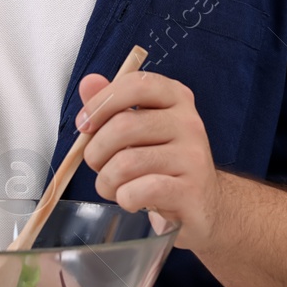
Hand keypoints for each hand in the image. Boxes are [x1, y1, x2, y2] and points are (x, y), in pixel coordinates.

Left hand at [76, 71, 221, 252]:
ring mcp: (192, 157)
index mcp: (176, 98)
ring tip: (115, 186)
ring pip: (125, 163)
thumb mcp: (139, 129)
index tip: (84, 124)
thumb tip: (89, 83)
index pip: (136, 84)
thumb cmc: (162, 164)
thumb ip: (112, 105)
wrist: (202, 204)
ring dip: (107, 181)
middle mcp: (189, 122)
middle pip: (123, 126)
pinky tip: (132, 199)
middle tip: (98, 165)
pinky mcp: (191, 190)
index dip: (101, 102)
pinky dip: (124, 199)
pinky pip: (138, 191)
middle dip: (96, 152)